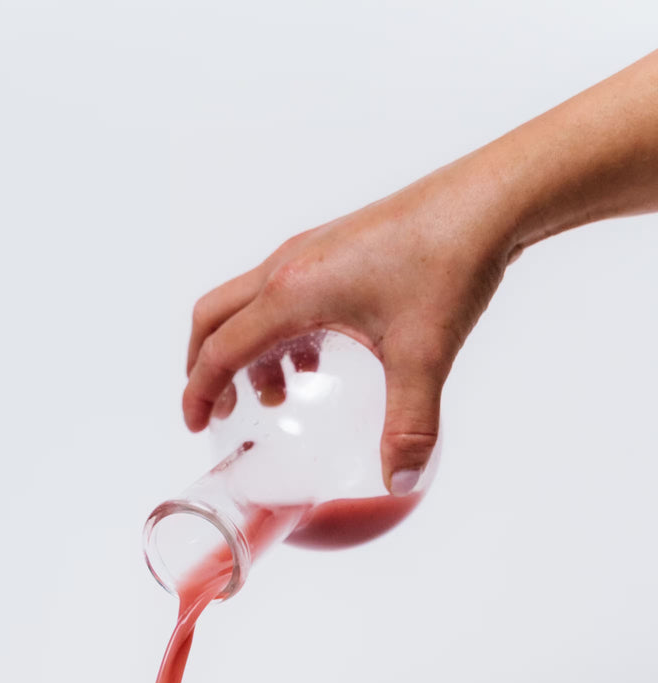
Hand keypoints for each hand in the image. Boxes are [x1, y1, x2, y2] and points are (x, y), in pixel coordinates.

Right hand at [183, 162, 515, 492]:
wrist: (487, 200)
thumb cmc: (448, 263)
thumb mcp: (424, 355)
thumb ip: (408, 424)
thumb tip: (401, 482)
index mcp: (292, 292)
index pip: (220, 349)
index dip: (199, 393)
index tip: (196, 426)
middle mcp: (289, 266)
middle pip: (215, 317)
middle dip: (205, 366)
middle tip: (218, 411)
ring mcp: (311, 252)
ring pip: (249, 304)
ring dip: (247, 350)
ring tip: (276, 396)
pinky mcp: (335, 248)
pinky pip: (283, 292)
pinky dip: (282, 331)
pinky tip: (320, 359)